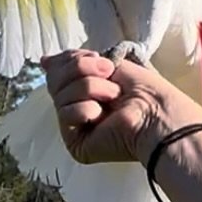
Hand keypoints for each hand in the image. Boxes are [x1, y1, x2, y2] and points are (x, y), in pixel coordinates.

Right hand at [41, 49, 201, 166]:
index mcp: (84, 87)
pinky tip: (103, 117)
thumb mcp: (108, 64)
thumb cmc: (144, 89)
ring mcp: (74, 125)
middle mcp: (76, 105)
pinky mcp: (75, 143)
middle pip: (54, 79)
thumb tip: (44, 60)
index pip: (58, 68)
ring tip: (114, 98)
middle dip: (82, 70)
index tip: (96, 58)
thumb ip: (76, 61)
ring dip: (92, 89)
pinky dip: (87, 109)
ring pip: (60, 95)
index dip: (72, 59)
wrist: (157, 113)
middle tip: (109, 74)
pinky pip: (66, 114)